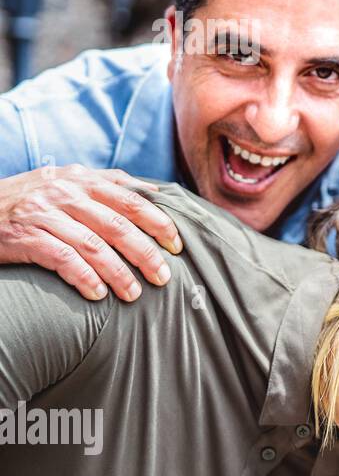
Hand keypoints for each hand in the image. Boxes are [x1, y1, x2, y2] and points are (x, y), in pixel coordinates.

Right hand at [0, 165, 181, 301]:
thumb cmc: (30, 201)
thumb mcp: (65, 182)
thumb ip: (106, 185)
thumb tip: (154, 193)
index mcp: (81, 179)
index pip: (131, 200)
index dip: (159, 223)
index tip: (177, 245)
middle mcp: (65, 192)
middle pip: (118, 225)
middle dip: (146, 253)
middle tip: (164, 276)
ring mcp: (43, 213)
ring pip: (93, 245)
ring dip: (119, 273)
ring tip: (134, 295)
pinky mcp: (24, 236)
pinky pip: (62, 259)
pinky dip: (84, 278)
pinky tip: (98, 296)